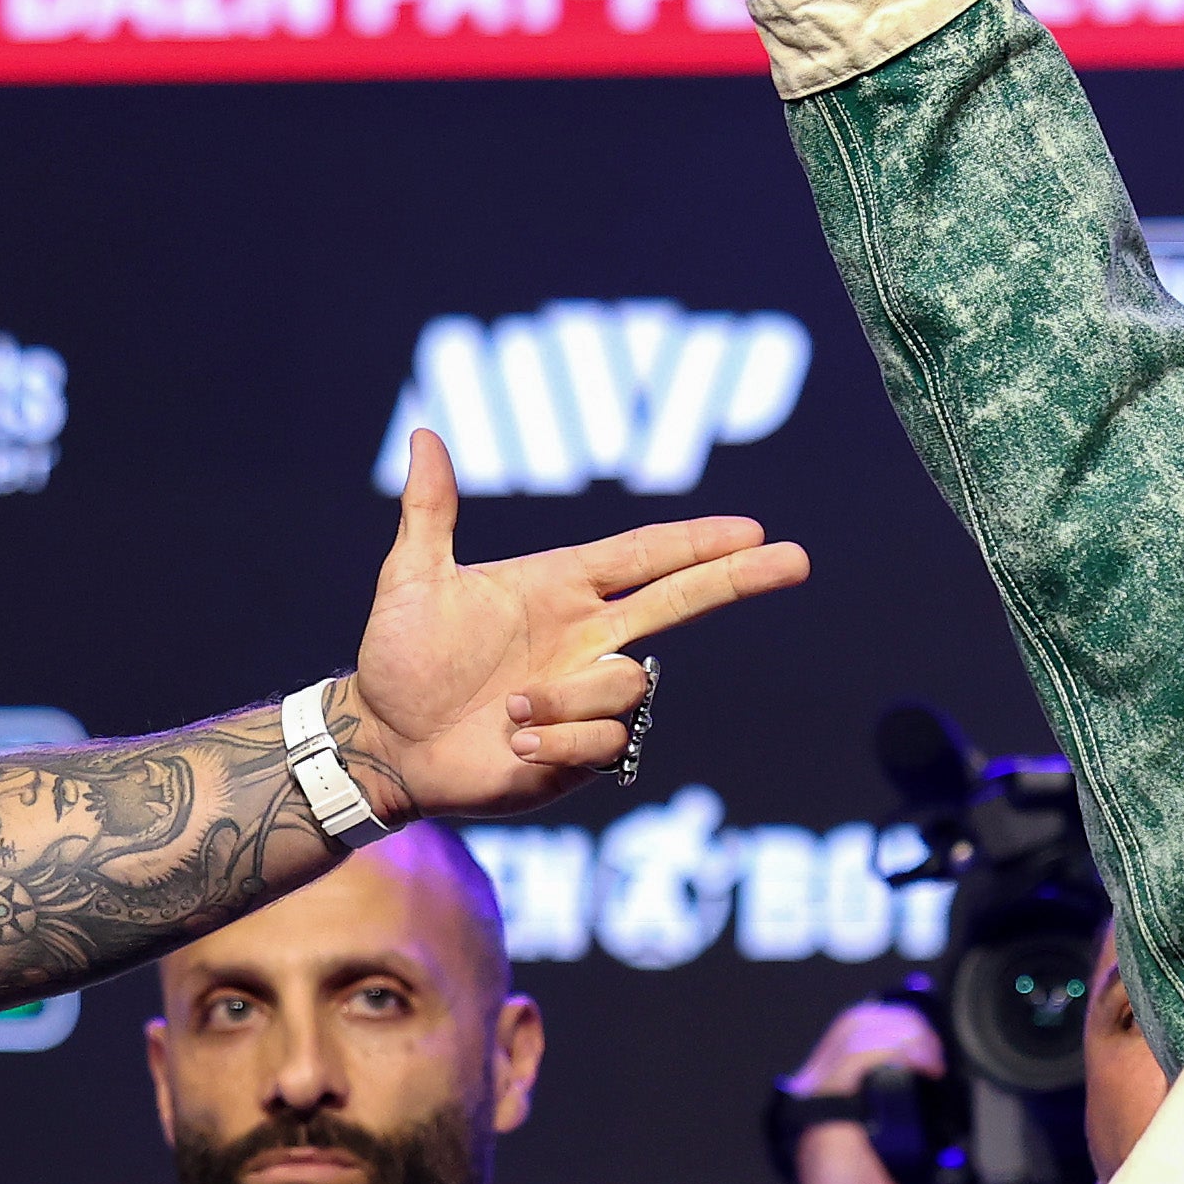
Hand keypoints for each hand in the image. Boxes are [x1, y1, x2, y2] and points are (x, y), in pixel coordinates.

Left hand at [332, 428, 809, 822]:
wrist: (387, 742)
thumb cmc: (400, 660)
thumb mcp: (412, 580)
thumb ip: (430, 511)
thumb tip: (424, 433)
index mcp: (561, 587)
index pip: (644, 556)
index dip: (696, 542)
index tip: (752, 529)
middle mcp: (588, 637)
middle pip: (681, 602)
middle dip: (737, 579)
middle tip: (796, 559)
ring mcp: (590, 694)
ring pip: (630, 684)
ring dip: (569, 697)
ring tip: (510, 712)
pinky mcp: (585, 750)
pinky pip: (607, 740)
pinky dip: (560, 741)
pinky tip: (515, 745)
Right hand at [787, 997, 944, 1183]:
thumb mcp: (909, 1146)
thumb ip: (918, 1114)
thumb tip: (955, 1091)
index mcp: (832, 1091)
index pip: (858, 1028)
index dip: (898, 1021)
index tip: (936, 1042)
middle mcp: (816, 1086)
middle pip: (858, 1020)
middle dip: (906, 1022)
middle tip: (940, 1051)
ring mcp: (815, 1096)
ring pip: (857, 1029)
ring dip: (905, 1034)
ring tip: (934, 1059)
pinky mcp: (822, 1110)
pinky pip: (856, 1058)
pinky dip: (894, 1052)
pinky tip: (924, 1064)